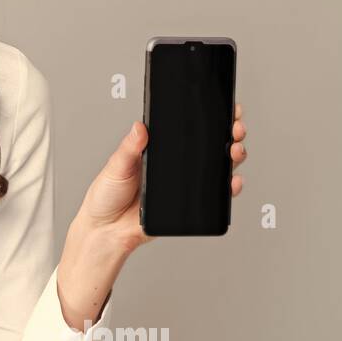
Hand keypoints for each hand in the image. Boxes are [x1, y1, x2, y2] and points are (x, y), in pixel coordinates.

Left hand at [80, 103, 247, 255]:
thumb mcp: (116, 166)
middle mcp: (175, 166)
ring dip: (233, 157)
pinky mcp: (189, 206)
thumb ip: (129, 148)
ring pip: (217, 168)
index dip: (210, 119)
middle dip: (229, 134)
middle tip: (235, 128)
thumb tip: (140, 127)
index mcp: (159, 151)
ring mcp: (184, 186)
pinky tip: (233, 181)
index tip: (225, 109)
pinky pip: (214, 196)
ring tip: (235, 150)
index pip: (188, 131)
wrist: (106, 230)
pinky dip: (228, 189)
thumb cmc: (106, 196)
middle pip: (210, 146)